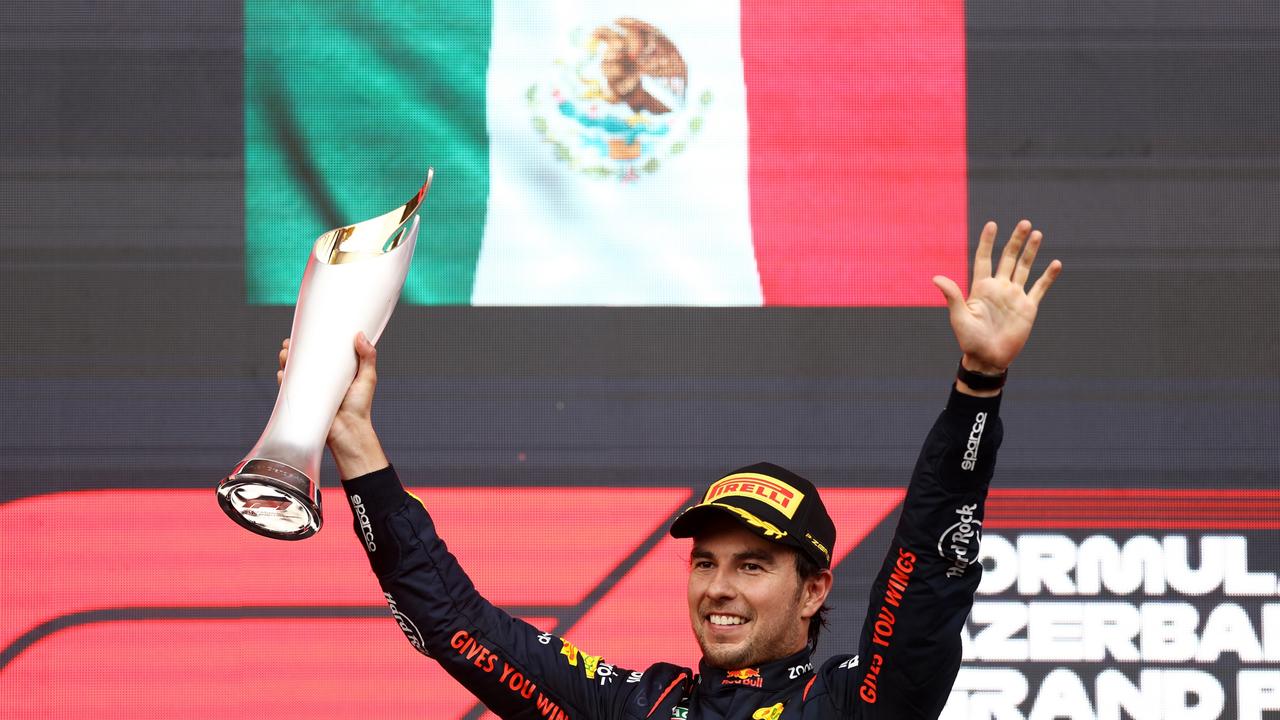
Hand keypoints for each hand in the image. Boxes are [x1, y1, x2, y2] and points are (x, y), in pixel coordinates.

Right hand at [278, 333, 387, 478]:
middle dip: (293, 350)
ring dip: (286, 362)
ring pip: (293, 372)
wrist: (349, 432)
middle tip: (290, 343)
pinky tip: (282, 374)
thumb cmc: (361, 407)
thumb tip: (360, 335)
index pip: (321, 353)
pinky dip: (283, 381)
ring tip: (285, 354)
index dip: (311, 342)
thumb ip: (367, 357)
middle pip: (303, 360)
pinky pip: (288, 390)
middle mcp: (321, 380)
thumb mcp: (367, 378)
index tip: (306, 330)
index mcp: (335, 371)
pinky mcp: (303, 402)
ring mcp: (310, 391)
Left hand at [932, 220, 1061, 373]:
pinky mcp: (1028, 308)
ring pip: (1024, 268)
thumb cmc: (970, 340)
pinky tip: (1055, 263)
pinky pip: (1039, 288)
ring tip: (1037, 234)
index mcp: (981, 288)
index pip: (984, 259)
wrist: (988, 359)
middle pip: (1008, 258)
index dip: (987, 242)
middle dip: (1016, 241)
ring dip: (1031, 252)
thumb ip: (952, 296)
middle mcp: (999, 288)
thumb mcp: (959, 317)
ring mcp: (1014, 296)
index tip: (992, 224)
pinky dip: (1048, 276)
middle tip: (1024, 223)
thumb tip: (936, 278)